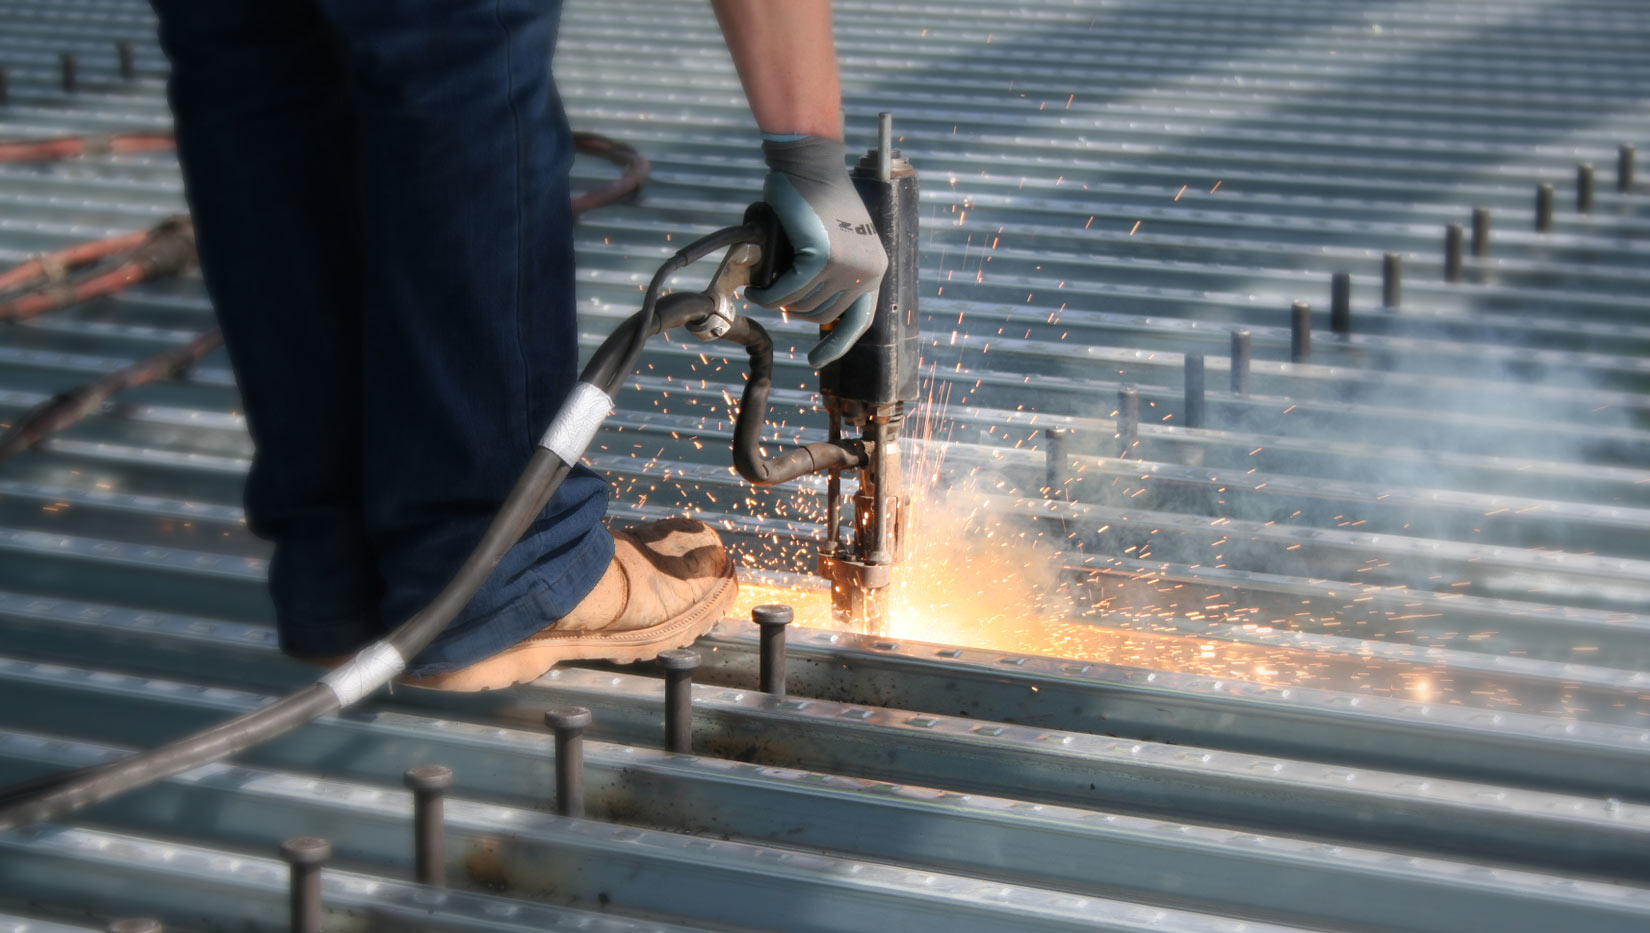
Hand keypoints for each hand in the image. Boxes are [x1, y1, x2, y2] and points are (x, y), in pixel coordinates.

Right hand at [743, 135, 886, 367]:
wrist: (810, 163)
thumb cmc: (816, 197)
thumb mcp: (834, 240)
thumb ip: (828, 272)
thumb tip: (801, 306)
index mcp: (874, 269)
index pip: (858, 321)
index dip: (837, 345)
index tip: (816, 361)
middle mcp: (867, 271)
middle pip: (822, 315)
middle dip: (794, 310)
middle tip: (772, 296)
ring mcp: (847, 265)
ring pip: (802, 304)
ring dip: (778, 301)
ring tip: (761, 288)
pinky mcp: (823, 257)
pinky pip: (788, 290)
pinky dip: (769, 294)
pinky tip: (756, 289)